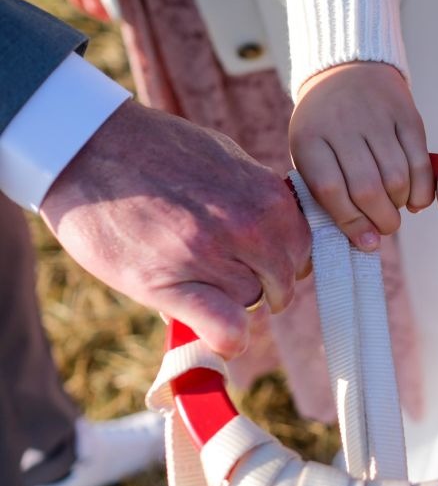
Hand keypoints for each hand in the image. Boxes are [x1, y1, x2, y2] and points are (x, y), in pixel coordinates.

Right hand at [40, 100, 311, 356]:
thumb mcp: (226, 157)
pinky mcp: (169, 284)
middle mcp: (248, 226)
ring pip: (250, 301)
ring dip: (229, 298)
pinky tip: (213, 329)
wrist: (85, 147)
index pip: (303, 249)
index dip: (283, 258)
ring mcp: (209, 256)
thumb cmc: (156, 151)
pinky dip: (226, 338)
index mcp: (267, 197)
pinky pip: (226, 330)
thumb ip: (260, 196)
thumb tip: (284, 230)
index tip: (260, 259)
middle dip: (260, 280)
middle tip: (221, 268)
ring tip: (193, 271)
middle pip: (281, 280)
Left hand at [290, 62, 432, 250]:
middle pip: (367, 188)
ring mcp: (376, 118)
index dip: (351, 222)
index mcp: (309, 139)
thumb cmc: (325, 127)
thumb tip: (362, 240)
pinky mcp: (407, 115)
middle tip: (385, 229)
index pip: (330, 190)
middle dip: (381, 220)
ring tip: (395, 209)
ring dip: (400, 206)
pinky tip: (416, 200)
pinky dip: (422, 190)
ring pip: (397, 178)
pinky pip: (420, 162)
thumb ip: (326, 193)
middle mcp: (342, 125)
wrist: (348, 70)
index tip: (366, 242)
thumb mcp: (311, 152)